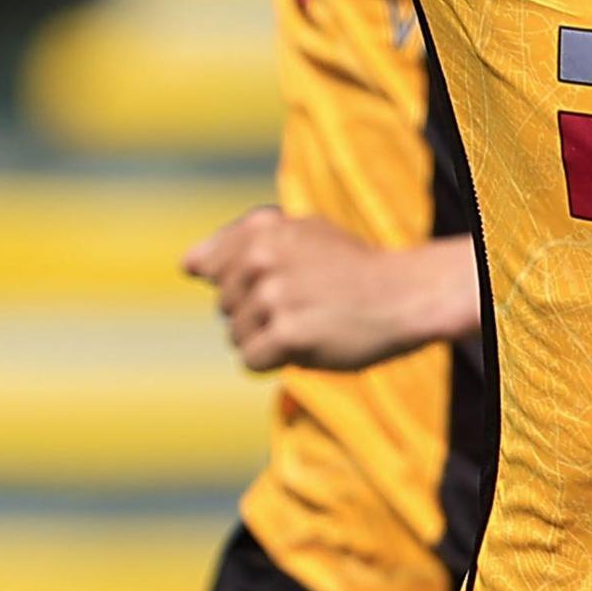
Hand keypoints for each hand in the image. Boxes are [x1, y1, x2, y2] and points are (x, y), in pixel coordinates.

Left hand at [181, 212, 475, 372]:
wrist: (405, 296)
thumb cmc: (351, 268)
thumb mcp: (299, 234)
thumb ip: (240, 242)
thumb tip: (186, 264)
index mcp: (261, 229)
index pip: (210, 268)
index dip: (245, 283)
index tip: (283, 281)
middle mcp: (261, 258)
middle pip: (223, 306)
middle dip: (256, 313)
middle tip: (305, 303)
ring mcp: (274, 296)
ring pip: (236, 336)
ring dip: (267, 339)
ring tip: (309, 322)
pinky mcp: (287, 334)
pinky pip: (252, 361)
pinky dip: (275, 361)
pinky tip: (307, 344)